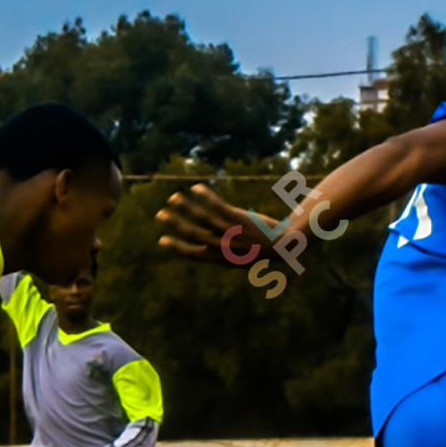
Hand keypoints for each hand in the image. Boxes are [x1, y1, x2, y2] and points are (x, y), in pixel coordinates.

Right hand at [157, 184, 276, 267]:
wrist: (285, 246)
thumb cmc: (264, 252)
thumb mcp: (242, 258)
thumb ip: (225, 252)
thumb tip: (209, 248)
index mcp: (222, 259)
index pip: (193, 254)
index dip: (176, 247)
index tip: (162, 240)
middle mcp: (223, 247)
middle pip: (193, 234)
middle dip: (174, 224)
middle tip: (160, 215)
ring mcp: (230, 232)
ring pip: (202, 218)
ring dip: (185, 206)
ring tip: (173, 198)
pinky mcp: (238, 218)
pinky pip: (217, 205)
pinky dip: (205, 196)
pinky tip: (196, 188)